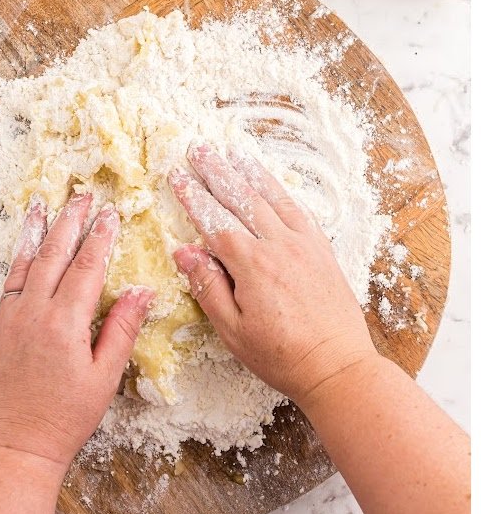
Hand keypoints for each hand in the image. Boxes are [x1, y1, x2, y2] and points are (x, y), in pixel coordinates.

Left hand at [0, 193, 153, 471]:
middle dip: (70, 222)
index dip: (101, 237)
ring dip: (39, 231)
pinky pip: (10, 282)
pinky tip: (26, 249)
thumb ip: (121, 330)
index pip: (87, 267)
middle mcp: (34, 313)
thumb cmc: (64, 418)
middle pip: (55, 254)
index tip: (111, 213)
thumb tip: (140, 291)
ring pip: (26, 263)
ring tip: (45, 205)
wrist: (17, 443)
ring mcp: (12, 319)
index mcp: (65, 323)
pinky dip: (20, 259)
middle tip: (83, 197)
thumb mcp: (104, 378)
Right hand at [170, 142, 378, 411]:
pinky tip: (269, 182)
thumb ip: (209, 289)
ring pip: (272, 197)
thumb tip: (185, 253)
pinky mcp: (321, 249)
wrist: (336, 364)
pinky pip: (297, 209)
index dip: (194, 197)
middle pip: (242, 198)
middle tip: (199, 149)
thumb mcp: (233, 332)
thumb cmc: (281, 356)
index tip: (177, 177)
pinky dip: (279, 190)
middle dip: (217, 172)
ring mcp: (304, 243)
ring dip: (248, 172)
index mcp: (253, 265)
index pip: (215, 221)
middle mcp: (280, 245)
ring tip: (230, 152)